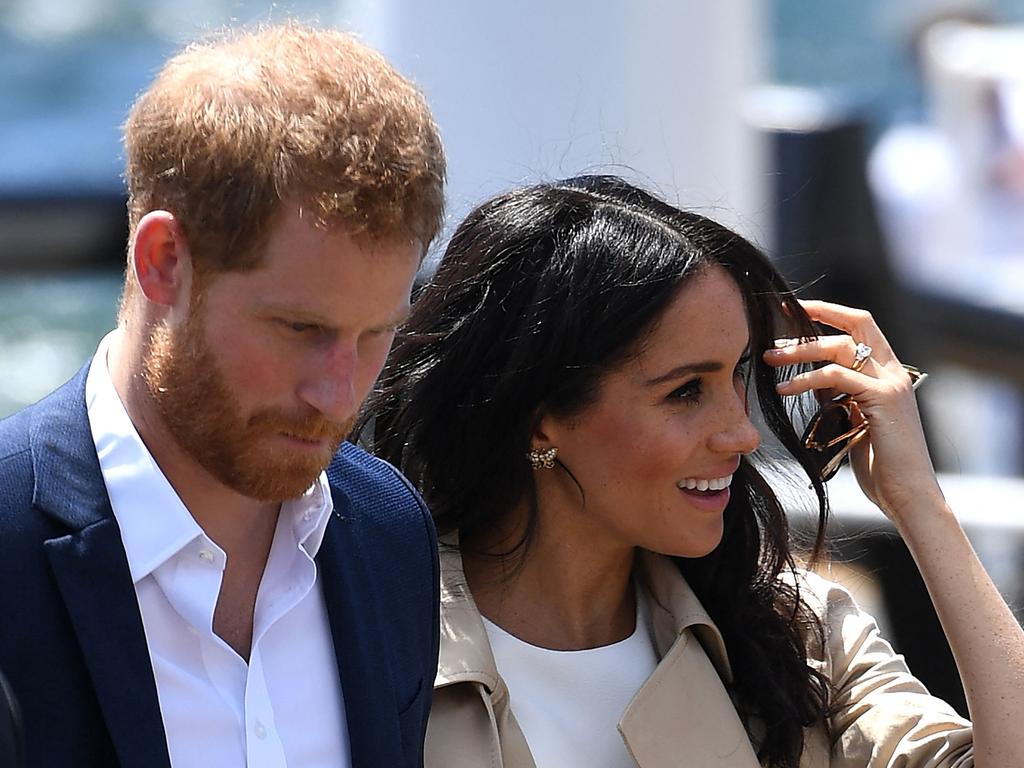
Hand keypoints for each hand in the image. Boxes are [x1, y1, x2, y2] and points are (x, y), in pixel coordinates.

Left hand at [762, 300, 942, 522]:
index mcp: (888, 372)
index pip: (859, 324)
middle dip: (810, 321)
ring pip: (840, 348)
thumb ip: (838, 394)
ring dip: (799, 350)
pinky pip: (838, 377)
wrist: (908, 495)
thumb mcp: (852, 419)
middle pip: (852, 325)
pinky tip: (784, 389)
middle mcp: (894, 372)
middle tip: (771, 330)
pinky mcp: (884, 400)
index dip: (827, 311)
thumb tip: (810, 377)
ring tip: (768, 359)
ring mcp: (891, 384)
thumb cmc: (878, 463)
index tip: (792, 309)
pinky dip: (806, 379)